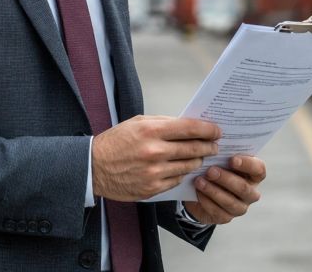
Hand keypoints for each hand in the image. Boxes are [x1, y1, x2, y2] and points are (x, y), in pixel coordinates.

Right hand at [92, 116, 220, 201]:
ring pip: (189, 166)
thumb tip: (189, 125)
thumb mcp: (138, 122)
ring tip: (199, 157)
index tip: (216, 130)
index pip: (190, 128)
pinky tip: (182, 169)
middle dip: (209, 146)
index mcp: (151, 131)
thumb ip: (164, 123)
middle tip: (214, 145)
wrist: (94, 168)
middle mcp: (155, 152)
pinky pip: (177, 180)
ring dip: (197, 161)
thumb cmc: (117, 142)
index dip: (208, 129)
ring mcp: (154, 172)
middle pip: (194, 149)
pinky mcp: (153, 188)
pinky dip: (182, 174)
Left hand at [182, 155, 265, 224]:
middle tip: (210, 170)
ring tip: (199, 181)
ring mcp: (240, 207)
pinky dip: (207, 201)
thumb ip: (224, 151)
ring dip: (213, 191)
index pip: (259, 169)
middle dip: (226, 179)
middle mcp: (250, 192)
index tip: (232, 159)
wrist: (202, 190)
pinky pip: (218, 212)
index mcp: (253, 174)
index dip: (247, 165)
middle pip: (243, 188)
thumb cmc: (216, 167)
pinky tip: (198, 192)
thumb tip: (216, 137)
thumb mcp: (220, 158)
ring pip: (230, 202)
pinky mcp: (226, 217)